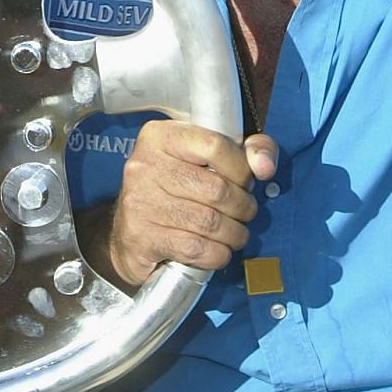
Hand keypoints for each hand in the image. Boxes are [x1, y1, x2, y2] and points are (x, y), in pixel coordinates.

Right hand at [99, 120, 278, 288]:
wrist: (127, 233)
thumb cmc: (175, 191)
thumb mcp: (205, 160)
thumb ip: (248, 151)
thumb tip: (265, 166)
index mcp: (160, 136)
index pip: (216, 145)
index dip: (242, 169)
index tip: (246, 182)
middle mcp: (144, 165)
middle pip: (217, 188)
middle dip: (243, 207)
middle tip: (244, 213)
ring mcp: (139, 201)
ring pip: (209, 222)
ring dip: (234, 234)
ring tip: (236, 234)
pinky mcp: (140, 236)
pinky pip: (195, 248)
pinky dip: (217, 255)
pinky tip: (218, 251)